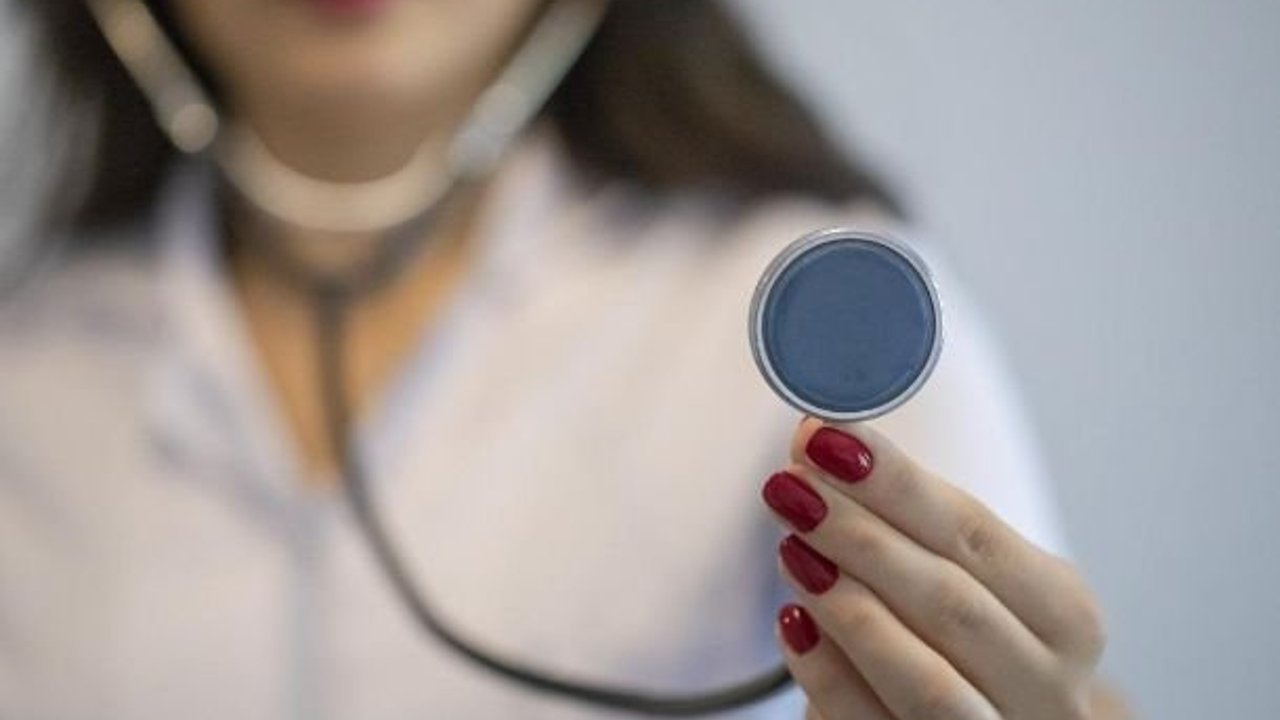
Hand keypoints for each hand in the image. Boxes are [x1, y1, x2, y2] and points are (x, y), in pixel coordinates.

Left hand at [763, 418, 1111, 719]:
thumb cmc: (965, 641)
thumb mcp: (960, 574)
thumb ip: (898, 515)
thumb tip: (816, 438)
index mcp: (1065, 616)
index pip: (976, 535)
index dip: (896, 483)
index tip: (826, 438)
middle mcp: (1050, 688)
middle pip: (952, 605)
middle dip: (862, 538)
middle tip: (792, 487)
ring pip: (928, 683)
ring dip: (850, 608)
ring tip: (791, 546)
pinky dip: (830, 676)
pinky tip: (792, 624)